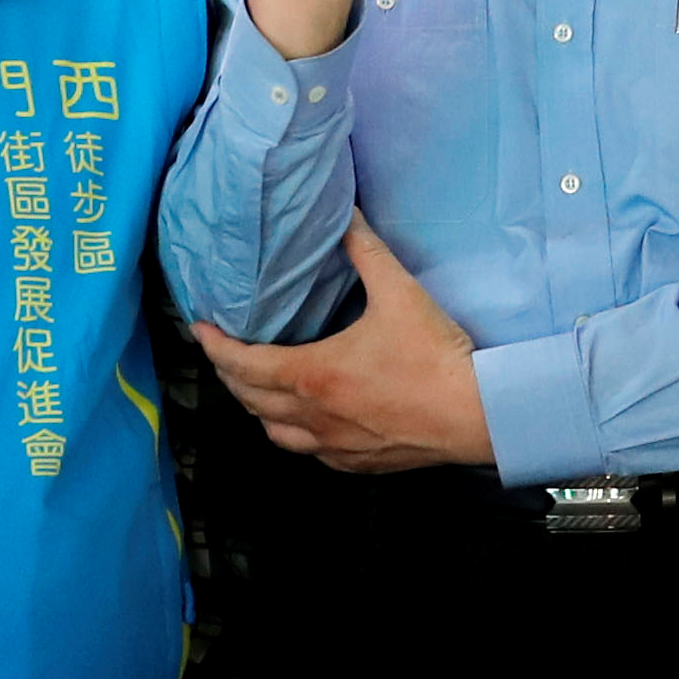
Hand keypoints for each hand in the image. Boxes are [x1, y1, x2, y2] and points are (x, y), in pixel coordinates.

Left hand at [190, 216, 489, 471]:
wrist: (477, 414)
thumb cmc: (435, 356)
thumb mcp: (398, 293)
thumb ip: (364, 251)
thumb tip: (346, 216)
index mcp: (312, 375)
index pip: (243, 364)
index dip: (215, 346)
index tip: (200, 330)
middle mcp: (313, 416)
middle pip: (249, 399)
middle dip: (229, 374)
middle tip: (223, 352)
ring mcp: (333, 445)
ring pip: (274, 432)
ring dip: (257, 408)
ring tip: (257, 386)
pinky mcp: (357, 463)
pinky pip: (309, 450)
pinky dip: (294, 432)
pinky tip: (305, 419)